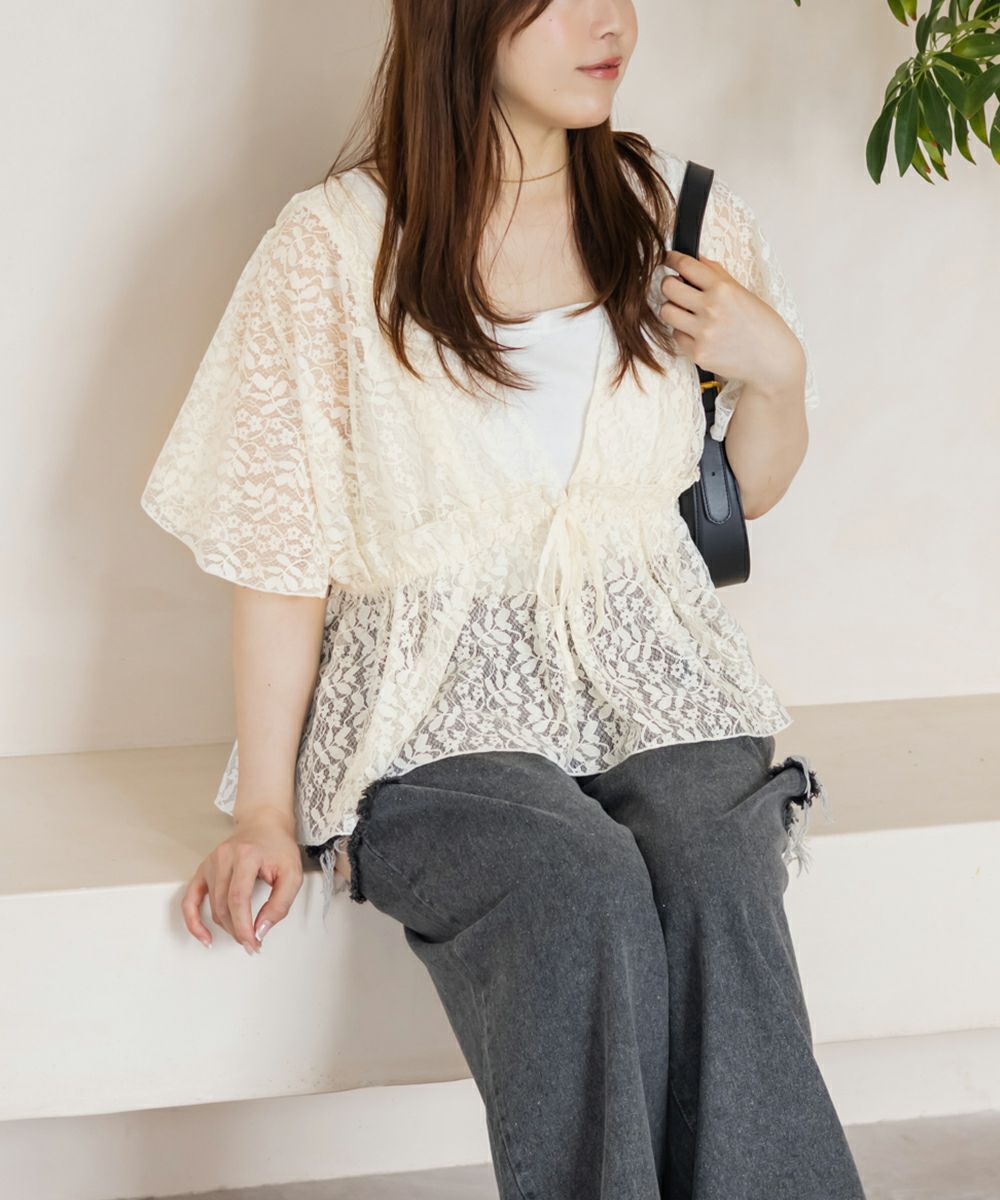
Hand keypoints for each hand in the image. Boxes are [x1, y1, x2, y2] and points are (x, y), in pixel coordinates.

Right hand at [181, 811, 303, 953]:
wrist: (264, 825)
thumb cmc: (278, 847)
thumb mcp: (292, 874)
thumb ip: (280, 904)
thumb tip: (261, 930)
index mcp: (246, 855)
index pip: (238, 899)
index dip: (244, 926)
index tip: (253, 941)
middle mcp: (224, 858)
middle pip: (224, 906)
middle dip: (238, 930)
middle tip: (252, 944)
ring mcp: (211, 863)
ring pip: (213, 906)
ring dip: (227, 926)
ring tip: (243, 934)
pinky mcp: (203, 870)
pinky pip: (190, 900)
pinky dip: (193, 921)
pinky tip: (204, 935)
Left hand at [658, 249, 804, 394]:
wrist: (771, 360)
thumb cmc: (761, 325)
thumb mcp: (743, 293)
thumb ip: (718, 276)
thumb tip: (696, 260)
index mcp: (724, 289)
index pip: (686, 265)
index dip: (672, 259)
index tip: (668, 259)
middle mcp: (711, 309)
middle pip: (668, 287)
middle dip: (669, 284)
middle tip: (676, 288)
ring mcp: (703, 333)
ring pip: (666, 312)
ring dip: (673, 309)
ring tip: (686, 313)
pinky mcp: (698, 353)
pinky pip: (676, 336)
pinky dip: (683, 333)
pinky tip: (699, 333)